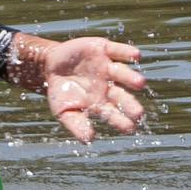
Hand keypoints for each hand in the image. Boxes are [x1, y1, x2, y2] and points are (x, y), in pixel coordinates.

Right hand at [12, 32, 145, 142]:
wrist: (50, 65)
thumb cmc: (60, 92)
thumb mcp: (63, 111)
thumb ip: (76, 124)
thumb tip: (88, 140)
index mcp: (101, 103)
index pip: (114, 114)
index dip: (122, 121)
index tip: (130, 128)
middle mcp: (109, 87)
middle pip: (122, 96)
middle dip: (130, 104)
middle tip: (139, 113)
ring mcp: (107, 68)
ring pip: (123, 73)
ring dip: (131, 78)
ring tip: (140, 84)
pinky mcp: (104, 50)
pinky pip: (118, 51)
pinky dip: (127, 52)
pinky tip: (136, 56)